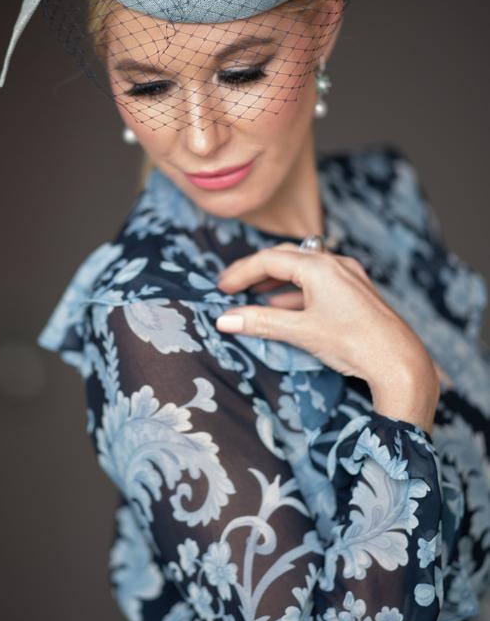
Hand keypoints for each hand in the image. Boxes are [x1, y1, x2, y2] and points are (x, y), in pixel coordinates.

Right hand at [215, 242, 440, 430]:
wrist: (399, 362)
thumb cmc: (353, 343)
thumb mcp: (301, 332)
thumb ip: (261, 322)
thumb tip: (225, 319)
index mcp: (319, 266)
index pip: (269, 259)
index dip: (241, 272)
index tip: (221, 288)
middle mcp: (335, 264)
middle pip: (286, 258)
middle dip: (256, 272)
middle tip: (232, 288)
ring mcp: (349, 276)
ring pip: (303, 270)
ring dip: (276, 283)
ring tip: (254, 298)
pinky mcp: (357, 292)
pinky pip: (319, 283)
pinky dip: (296, 292)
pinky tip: (285, 309)